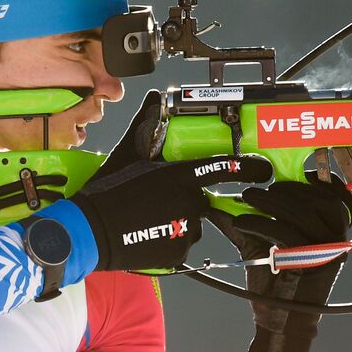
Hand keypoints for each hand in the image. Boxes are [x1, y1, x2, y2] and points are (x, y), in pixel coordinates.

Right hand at [71, 91, 271, 270]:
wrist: (88, 232)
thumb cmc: (106, 192)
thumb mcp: (127, 156)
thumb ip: (146, 127)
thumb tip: (156, 98)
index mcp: (179, 175)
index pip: (223, 169)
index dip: (248, 169)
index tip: (263, 171)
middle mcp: (189, 202)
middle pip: (202, 199)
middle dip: (186, 199)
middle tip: (158, 202)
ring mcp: (186, 230)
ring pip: (192, 223)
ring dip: (178, 221)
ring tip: (148, 220)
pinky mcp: (178, 253)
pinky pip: (182, 244)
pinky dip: (170, 241)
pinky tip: (148, 234)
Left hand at [210, 173, 351, 351]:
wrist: (280, 321)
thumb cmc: (275, 283)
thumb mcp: (263, 245)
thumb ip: (250, 220)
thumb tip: (218, 201)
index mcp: (333, 232)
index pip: (337, 197)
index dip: (317, 182)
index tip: (290, 176)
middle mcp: (337, 241)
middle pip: (316, 200)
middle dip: (285, 189)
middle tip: (256, 190)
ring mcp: (328, 252)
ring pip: (302, 214)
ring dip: (270, 202)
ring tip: (246, 199)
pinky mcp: (313, 263)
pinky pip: (287, 233)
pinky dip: (261, 223)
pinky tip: (241, 223)